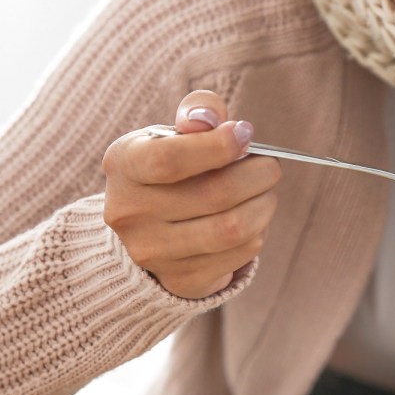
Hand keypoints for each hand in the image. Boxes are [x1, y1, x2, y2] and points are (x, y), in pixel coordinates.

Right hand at [102, 90, 281, 298]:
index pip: (169, 160)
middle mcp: (130, 212)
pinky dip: (257, 233)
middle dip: (257, 175)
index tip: (245, 134)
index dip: (217, 146)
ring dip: (263, 206)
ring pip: (232, 229)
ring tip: (266, 193)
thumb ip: (195, 114)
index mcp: (123, 165)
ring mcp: (153, 252)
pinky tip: (252, 220)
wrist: (148, 231)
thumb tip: (211, 117)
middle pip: (213, 195)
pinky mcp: (181, 280)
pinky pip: (239, 254)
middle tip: (270, 166)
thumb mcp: (171, 134)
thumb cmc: (169, 171)